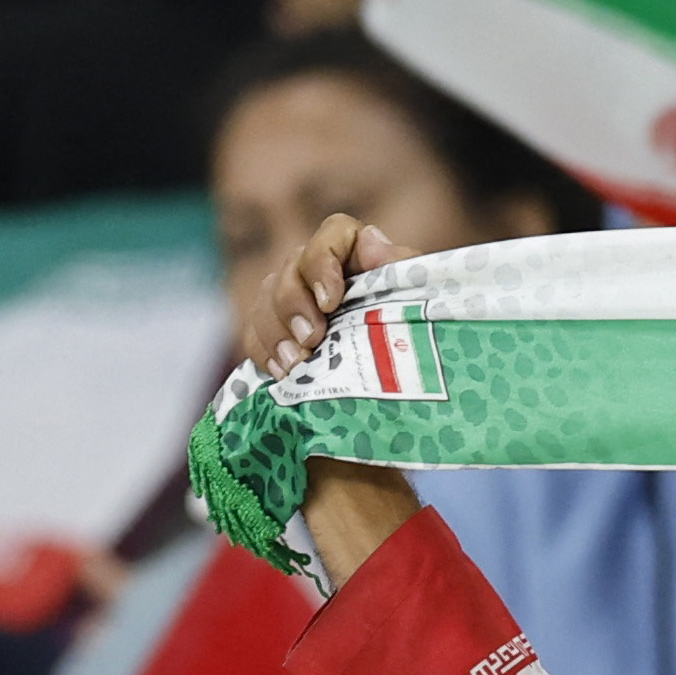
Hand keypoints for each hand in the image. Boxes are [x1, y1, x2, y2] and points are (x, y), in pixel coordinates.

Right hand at [244, 211, 424, 583]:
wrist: (389, 442)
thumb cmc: (416, 381)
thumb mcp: (420, 329)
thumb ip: (403, 280)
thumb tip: (378, 244)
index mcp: (368, 268)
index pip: (338, 232)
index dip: (327, 255)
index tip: (332, 296)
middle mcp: (329, 282)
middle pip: (293, 263)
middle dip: (296, 300)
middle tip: (313, 338)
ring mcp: (299, 310)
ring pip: (267, 295)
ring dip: (278, 328)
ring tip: (297, 362)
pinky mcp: (278, 342)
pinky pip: (254, 330)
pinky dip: (266, 349)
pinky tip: (282, 372)